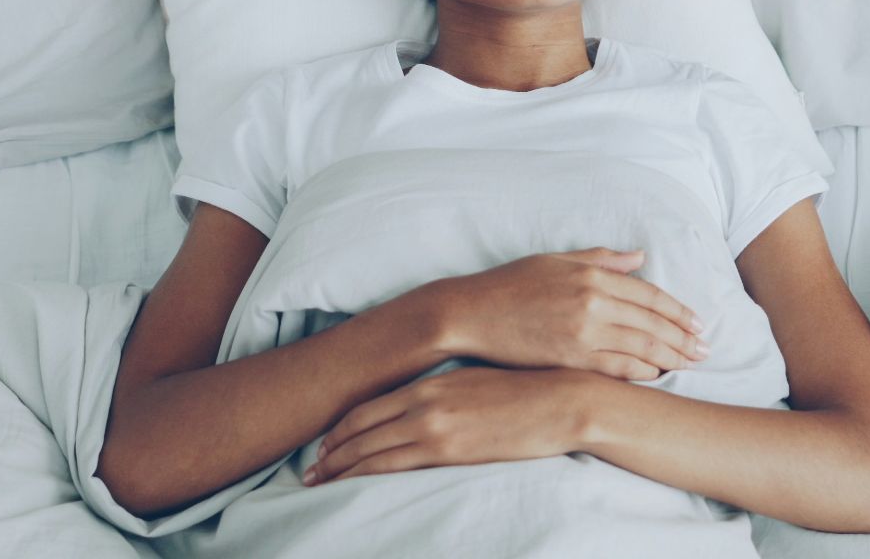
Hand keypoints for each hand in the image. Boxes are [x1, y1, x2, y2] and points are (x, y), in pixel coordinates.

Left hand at [302, 366, 585, 485]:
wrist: (560, 400)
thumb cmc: (525, 393)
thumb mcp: (474, 384)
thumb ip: (443, 396)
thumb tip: (421, 410)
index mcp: (428, 384)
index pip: (368, 407)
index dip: (341, 428)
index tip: (324, 444)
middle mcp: (423, 402)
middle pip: (360, 429)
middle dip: (330, 453)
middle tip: (309, 471)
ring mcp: (434, 426)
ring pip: (370, 451)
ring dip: (339, 468)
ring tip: (318, 484)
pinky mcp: (449, 450)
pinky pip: (394, 466)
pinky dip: (365, 476)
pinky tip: (351, 486)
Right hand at [430, 246, 709, 380]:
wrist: (470, 314)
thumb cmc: (510, 284)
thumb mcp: (556, 261)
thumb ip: (601, 259)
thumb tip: (639, 257)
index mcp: (591, 274)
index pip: (649, 294)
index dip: (677, 310)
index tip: (697, 322)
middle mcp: (593, 301)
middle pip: (652, 322)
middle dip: (684, 336)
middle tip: (706, 349)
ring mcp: (583, 331)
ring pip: (641, 346)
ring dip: (671, 356)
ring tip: (691, 364)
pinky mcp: (570, 357)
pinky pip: (617, 367)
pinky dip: (642, 372)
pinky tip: (657, 377)